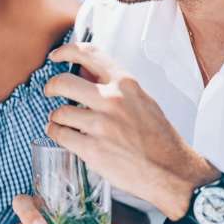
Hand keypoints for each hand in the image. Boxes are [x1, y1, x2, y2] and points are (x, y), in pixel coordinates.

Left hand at [45, 43, 217, 218]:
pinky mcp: (92, 149)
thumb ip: (113, 85)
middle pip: (63, 82)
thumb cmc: (158, 138)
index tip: (56, 56)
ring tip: (62, 122)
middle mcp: (113, 100)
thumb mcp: (141, 101)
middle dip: (51, 87)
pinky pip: (60, 134)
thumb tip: (83, 71)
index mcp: (126, 84)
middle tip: (51, 91)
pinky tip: (63, 134)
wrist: (172, 172)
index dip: (66, 51)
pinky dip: (56, 133)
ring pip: (59, 112)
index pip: (89, 54)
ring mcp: (101, 125)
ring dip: (56, 117)